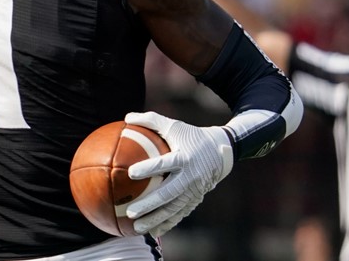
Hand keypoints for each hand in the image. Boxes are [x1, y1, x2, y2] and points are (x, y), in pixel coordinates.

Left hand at [124, 111, 233, 237]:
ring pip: (173, 209)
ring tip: (136, 228)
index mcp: (184, 158)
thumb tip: (127, 117)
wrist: (222, 152)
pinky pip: (179, 214)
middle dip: (149, 204)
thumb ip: (151, 121)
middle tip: (130, 211)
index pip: (164, 164)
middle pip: (168, 194)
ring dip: (155, 220)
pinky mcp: (196, 200)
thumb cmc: (192, 137)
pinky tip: (151, 231)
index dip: (149, 168)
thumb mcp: (174, 126)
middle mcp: (190, 177)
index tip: (131, 173)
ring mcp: (194, 191)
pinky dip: (166, 224)